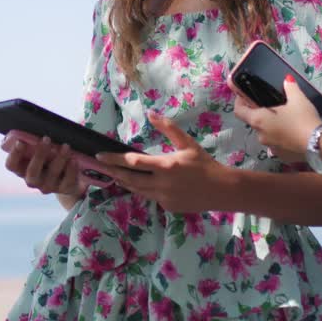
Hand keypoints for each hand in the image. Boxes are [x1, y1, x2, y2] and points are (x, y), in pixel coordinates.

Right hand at [1, 131, 82, 196]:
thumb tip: (34, 125)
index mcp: (22, 169)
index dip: (14, 155)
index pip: (11, 165)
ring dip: (59, 159)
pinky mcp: (64, 189)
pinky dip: (71, 169)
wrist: (68, 176)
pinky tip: (74, 159)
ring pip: (52, 175)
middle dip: (39, 155)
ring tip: (66, 146)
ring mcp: (48, 186)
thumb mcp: (40, 149)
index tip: (20, 141)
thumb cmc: (50, 156)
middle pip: (32, 172)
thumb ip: (34, 141)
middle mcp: (32, 180)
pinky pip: (68, 181)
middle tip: (46, 139)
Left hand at [92, 112, 228, 212]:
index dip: (114, 159)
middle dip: (113, 172)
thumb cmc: (204, 164)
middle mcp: (161, 183)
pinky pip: (149, 196)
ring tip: (113, 174)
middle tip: (100, 167)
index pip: (133, 162)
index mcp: (166, 165)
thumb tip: (151, 114)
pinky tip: (136, 183)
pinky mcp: (167, 206)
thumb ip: (168, 128)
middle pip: (129, 178)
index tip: (100, 156)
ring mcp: (163, 197)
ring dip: (124, 182)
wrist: (221, 190)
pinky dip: (141, 189)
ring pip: (137, 190)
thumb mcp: (187, 143)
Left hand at [231, 77, 321, 160]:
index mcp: (258, 120)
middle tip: (274, 106)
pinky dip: (281, 138)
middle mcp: (260, 135)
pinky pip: (277, 144)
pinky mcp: (281, 156)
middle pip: (254, 122)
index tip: (245, 95)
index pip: (239, 111)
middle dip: (261, 114)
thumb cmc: (303, 119)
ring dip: (272, 127)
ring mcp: (270, 148)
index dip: (240, 102)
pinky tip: (293, 133)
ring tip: (286, 119)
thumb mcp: (297, 99)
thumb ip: (290, 87)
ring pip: (266, 133)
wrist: (320, 144)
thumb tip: (287, 79)